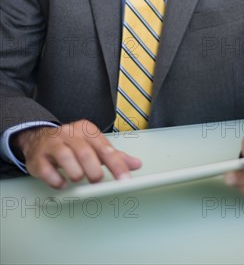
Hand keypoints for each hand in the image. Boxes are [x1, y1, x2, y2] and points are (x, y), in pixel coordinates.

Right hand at [12, 120, 141, 188]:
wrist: (39, 138)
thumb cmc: (71, 143)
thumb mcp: (93, 146)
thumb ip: (114, 156)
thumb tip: (136, 164)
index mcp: (86, 130)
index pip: (105, 147)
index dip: (116, 164)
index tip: (124, 179)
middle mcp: (70, 134)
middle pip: (85, 151)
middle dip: (93, 169)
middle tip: (97, 179)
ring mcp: (53, 144)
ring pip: (65, 156)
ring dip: (75, 172)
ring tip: (79, 178)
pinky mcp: (38, 157)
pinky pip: (46, 169)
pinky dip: (56, 179)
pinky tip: (62, 183)